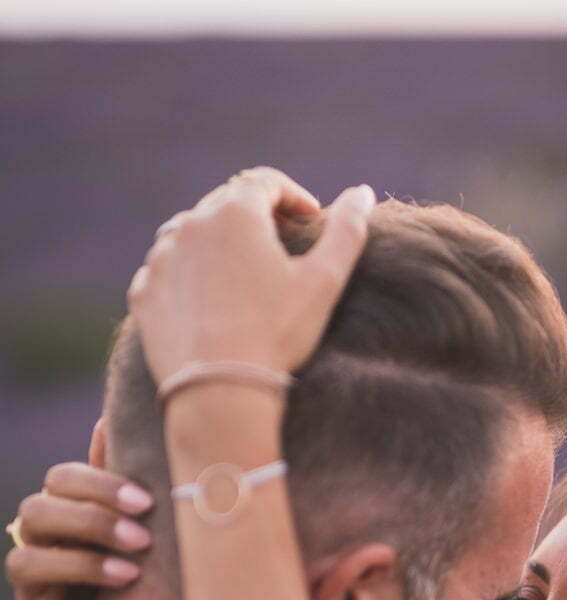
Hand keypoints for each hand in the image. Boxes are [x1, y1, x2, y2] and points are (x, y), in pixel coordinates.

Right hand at [4, 462, 152, 599]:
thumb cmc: (110, 567)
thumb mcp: (118, 524)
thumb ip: (112, 480)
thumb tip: (108, 420)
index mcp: (58, 509)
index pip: (60, 479)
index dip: (99, 486)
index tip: (147, 503)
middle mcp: (34, 542)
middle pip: (37, 512)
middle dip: (92, 522)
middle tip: (143, 540)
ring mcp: (29, 586)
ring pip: (26, 562)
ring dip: (83, 566)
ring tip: (130, 575)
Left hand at [127, 167, 374, 384]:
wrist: (219, 391)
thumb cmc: (277, 334)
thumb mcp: (324, 281)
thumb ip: (347, 230)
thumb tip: (363, 193)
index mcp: (236, 212)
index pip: (266, 182)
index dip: (292, 196)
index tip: (309, 220)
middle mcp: (191, 224)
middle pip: (225, 204)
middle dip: (254, 218)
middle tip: (278, 248)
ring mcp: (161, 258)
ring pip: (191, 233)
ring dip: (216, 243)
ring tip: (240, 274)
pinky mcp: (144, 293)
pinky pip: (166, 270)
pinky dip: (187, 275)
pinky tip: (207, 300)